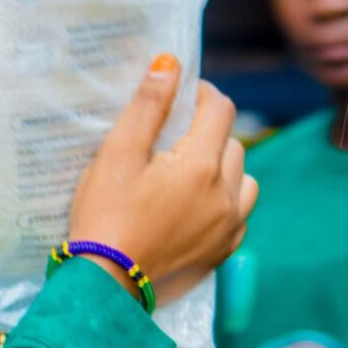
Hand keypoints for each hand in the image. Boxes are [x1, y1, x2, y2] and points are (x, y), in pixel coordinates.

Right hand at [68, 56, 257, 306]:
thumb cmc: (104, 214)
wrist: (104, 282)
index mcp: (201, 165)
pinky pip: (239, 214)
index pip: (220, 109)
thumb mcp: (117, 154)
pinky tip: (195, 206)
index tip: (183, 95)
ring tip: (189, 172)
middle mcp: (225, 194)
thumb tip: (169, 65)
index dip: (203, 94)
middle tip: (174, 136)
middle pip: (232, 143)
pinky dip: (224, 201)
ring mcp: (228, 226)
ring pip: (243, 178)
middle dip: (209, 131)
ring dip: (223, 167)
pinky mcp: (222, 251)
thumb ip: (147, 107)